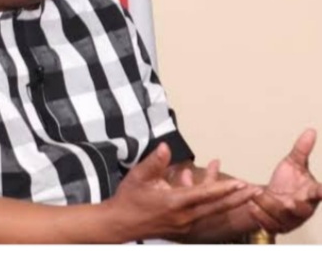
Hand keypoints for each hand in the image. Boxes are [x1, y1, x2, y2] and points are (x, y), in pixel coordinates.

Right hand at [106, 143, 257, 241]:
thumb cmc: (129, 199)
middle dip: (237, 199)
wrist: (120, 224)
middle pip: (215, 208)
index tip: (239, 183)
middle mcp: (183, 217)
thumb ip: (155, 161)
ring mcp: (184, 225)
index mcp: (173, 203)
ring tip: (244, 195)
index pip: (204, 195)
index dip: (223, 188)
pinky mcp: (183, 228)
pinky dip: (214, 206)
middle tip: (255, 191)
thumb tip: (166, 147)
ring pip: (212, 213)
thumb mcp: (138, 176)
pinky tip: (219, 197)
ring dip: (228, 203)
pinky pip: (203, 215)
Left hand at [250, 128, 321, 233]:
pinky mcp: (276, 226)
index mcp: (311, 193)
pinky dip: (259, 215)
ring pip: (281, 216)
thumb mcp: (293, 163)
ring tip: (256, 194)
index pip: (320, 193)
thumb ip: (302, 150)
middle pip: (302, 210)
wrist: (271, 196)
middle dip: (296, 206)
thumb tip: (310, 130)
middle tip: (289, 200)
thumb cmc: (287, 181)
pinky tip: (251, 206)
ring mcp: (290, 219)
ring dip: (268, 205)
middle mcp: (303, 208)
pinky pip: (269, 224)